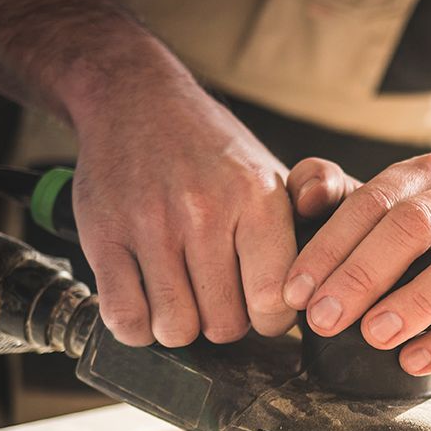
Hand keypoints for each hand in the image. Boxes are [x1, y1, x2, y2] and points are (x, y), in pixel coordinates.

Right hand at [69, 70, 297, 346]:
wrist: (137, 101)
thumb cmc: (212, 152)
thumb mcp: (272, 175)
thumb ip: (306, 224)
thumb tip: (327, 281)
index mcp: (258, 197)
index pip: (275, 300)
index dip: (271, 320)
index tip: (261, 309)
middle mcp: (205, 210)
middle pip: (224, 324)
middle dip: (223, 323)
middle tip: (217, 297)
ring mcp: (150, 224)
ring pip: (175, 328)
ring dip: (179, 326)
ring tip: (183, 298)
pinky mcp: (104, 235)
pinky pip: (125, 318)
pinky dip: (137, 326)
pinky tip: (147, 302)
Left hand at [281, 153, 430, 374]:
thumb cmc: (422, 248)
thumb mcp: (374, 218)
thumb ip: (330, 194)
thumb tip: (304, 195)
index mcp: (427, 174)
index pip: (374, 199)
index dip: (330, 246)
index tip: (296, 292)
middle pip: (419, 223)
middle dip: (365, 273)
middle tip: (325, 318)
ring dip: (418, 302)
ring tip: (374, 337)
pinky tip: (415, 361)